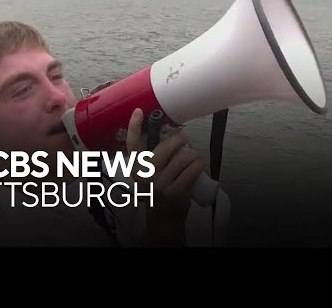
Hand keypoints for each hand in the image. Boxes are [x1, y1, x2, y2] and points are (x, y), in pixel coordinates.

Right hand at [125, 108, 204, 244]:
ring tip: (192, 159)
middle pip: (167, 145)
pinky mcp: (175, 190)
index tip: (139, 111)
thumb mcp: (148, 175)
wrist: (163, 220)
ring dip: (193, 155)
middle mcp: (145, 175)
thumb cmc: (157, 192)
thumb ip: (152, 158)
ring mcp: (160, 183)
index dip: (134, 126)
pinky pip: (193, 168)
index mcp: (136, 169)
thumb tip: (170, 134)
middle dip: (180, 140)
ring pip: (184, 156)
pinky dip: (199, 164)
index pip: (132, 144)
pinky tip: (197, 167)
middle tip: (184, 143)